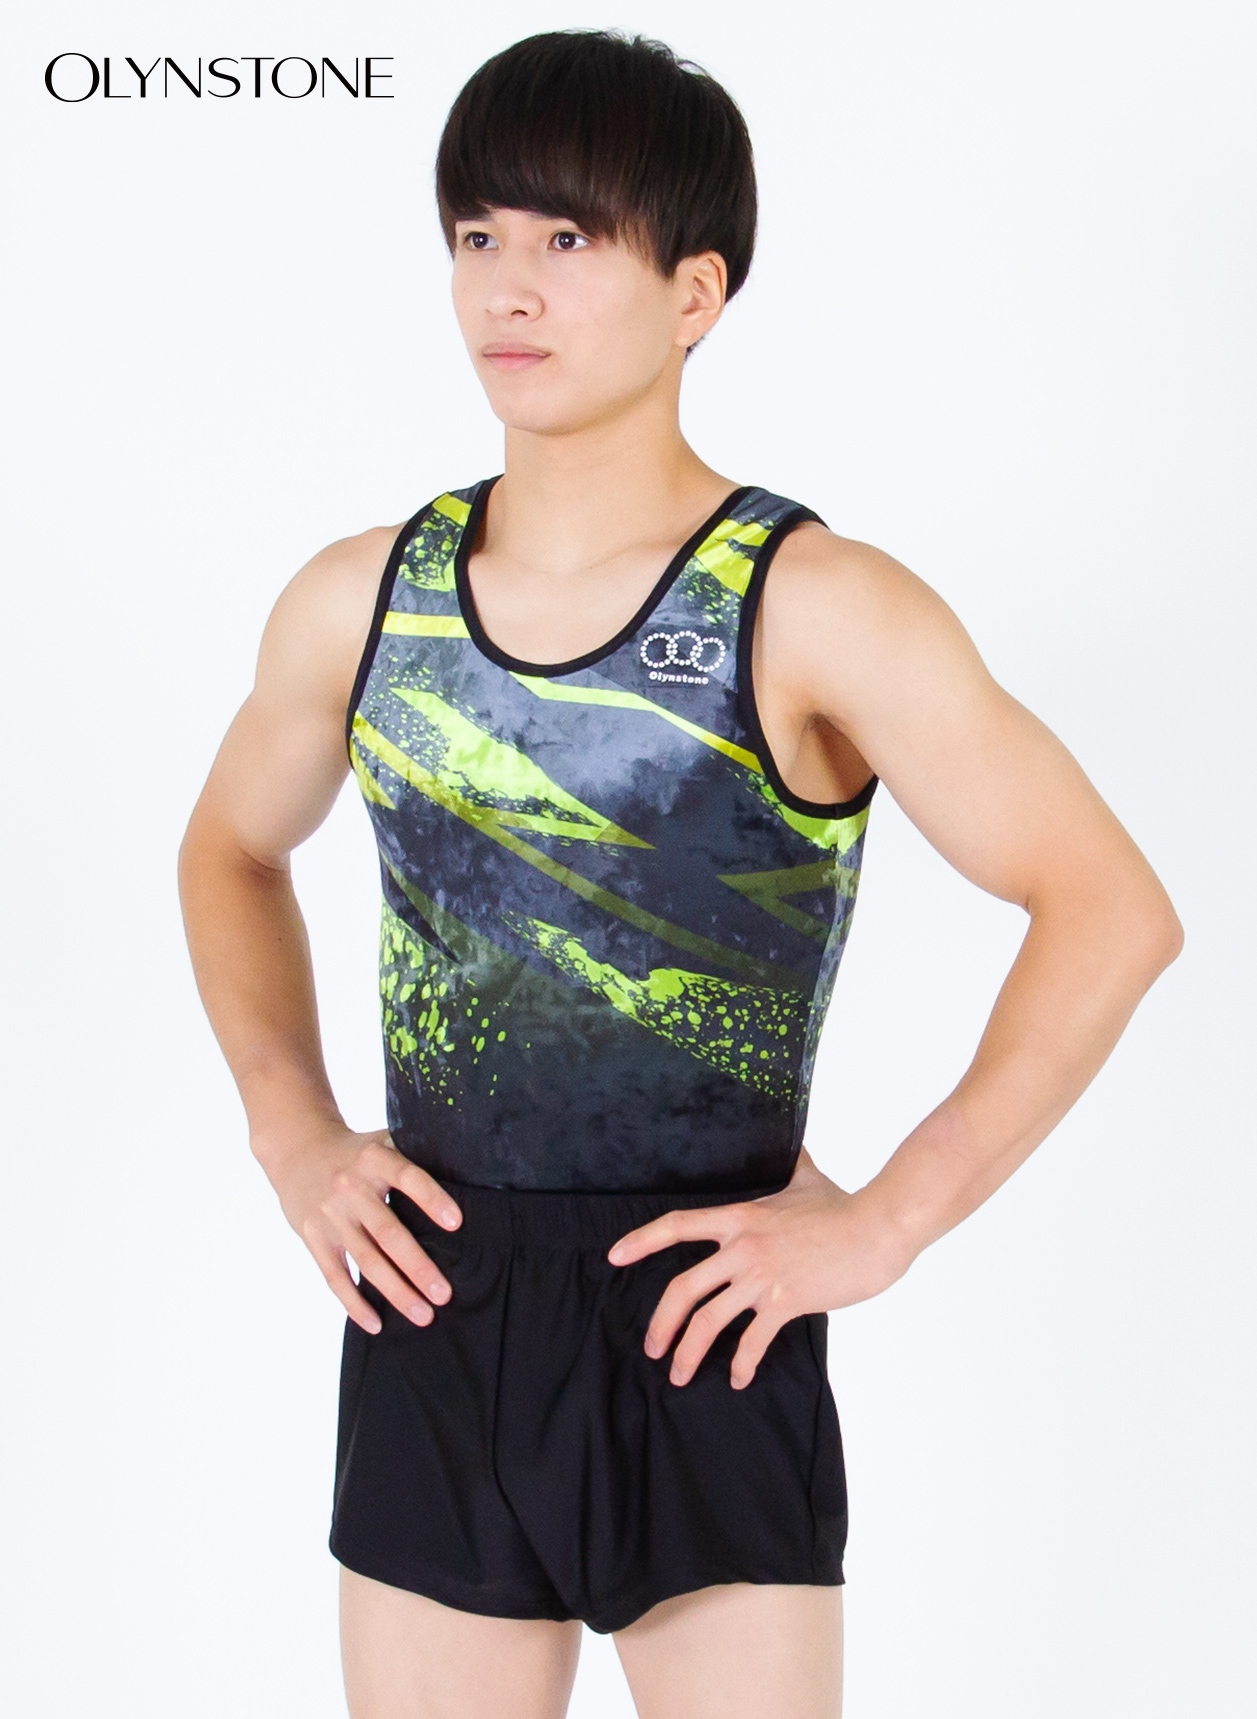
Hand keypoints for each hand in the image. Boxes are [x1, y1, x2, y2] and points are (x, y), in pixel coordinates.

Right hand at [256, 1122, 462, 1334]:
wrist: (297, 1149)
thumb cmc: (356, 1152)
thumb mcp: (381, 1141)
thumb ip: (414, 1157)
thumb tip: (467, 1176)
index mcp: (374, 1158)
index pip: (408, 1178)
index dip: (432, 1199)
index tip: (457, 1223)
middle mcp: (350, 1187)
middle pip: (388, 1232)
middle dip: (418, 1267)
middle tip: (445, 1294)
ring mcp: (329, 1215)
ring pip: (366, 1260)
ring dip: (395, 1291)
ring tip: (423, 1315)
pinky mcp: (312, 1236)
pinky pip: (334, 1275)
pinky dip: (354, 1303)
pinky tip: (376, 1324)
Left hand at [606, 1149, 912, 1388]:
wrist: (877, 1229)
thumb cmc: (844, 1207)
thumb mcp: (808, 1178)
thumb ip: (791, 1163)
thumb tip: (792, 1141)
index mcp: (740, 1218)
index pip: (677, 1226)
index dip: (641, 1242)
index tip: (615, 1257)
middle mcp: (743, 1247)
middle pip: (683, 1288)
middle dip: (661, 1323)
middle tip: (652, 1347)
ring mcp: (763, 1276)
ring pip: (709, 1321)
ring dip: (689, 1353)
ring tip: (680, 1374)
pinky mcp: (787, 1301)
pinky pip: (753, 1341)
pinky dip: (742, 1365)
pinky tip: (737, 1378)